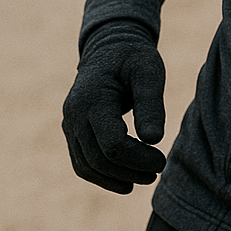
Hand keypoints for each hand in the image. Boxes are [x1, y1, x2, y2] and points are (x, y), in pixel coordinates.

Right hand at [62, 26, 166, 193]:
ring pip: (87, 167)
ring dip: (116, 179)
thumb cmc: (133, 58)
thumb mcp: (149, 72)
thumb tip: (153, 140)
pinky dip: (103, 177)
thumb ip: (151, 104)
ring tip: (146, 178)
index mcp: (92, 99)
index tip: (162, 160)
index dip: (138, 158)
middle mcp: (74, 115)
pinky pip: (82, 163)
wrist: (109, 49)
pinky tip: (127, 181)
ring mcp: (69, 125)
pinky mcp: (72, 132)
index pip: (112, 144)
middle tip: (157, 172)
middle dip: (130, 171)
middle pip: (98, 159)